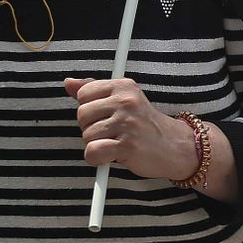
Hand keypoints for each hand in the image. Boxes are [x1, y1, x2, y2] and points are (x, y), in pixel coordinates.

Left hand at [64, 77, 198, 181]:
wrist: (174, 145)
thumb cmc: (144, 123)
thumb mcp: (123, 99)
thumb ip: (95, 90)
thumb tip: (68, 83)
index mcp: (123, 86)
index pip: (83, 93)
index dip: (90, 109)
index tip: (105, 115)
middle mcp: (126, 101)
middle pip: (82, 115)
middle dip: (91, 128)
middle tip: (111, 132)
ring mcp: (127, 123)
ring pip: (86, 135)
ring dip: (96, 144)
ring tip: (116, 143)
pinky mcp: (127, 145)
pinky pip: (93, 152)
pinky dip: (97, 160)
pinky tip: (111, 156)